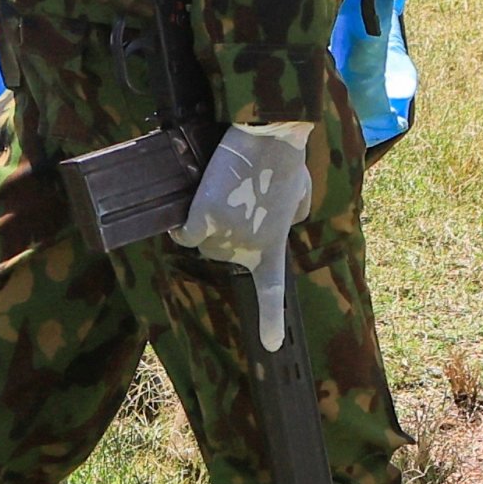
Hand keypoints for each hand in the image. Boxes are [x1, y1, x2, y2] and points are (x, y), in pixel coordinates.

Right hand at [176, 120, 318, 349]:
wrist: (268, 138)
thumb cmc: (285, 160)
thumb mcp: (300, 194)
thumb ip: (293, 213)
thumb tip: (290, 217)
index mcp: (274, 246)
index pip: (272, 293)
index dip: (271, 322)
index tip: (271, 345)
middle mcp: (249, 250)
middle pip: (219, 254)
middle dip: (220, 233)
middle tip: (233, 201)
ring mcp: (226, 236)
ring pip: (199, 242)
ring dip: (201, 223)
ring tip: (218, 194)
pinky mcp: (204, 217)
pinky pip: (185, 232)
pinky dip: (182, 224)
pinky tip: (187, 209)